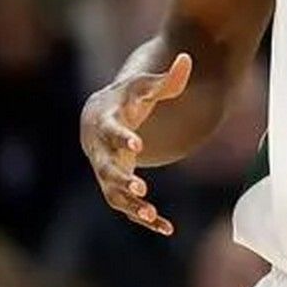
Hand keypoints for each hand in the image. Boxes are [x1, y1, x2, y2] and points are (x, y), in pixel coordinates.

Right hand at [79, 53, 191, 235]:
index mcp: (105, 123)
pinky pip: (127, 207)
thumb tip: (187, 58)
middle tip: (141, 187)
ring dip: (131, 205)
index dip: (123, 138)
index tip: (138, 146)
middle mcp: (100, 151)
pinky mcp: (115, 186)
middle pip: (105, 168)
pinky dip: (145, 218)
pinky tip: (167, 228)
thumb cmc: (126, 98)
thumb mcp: (144, 86)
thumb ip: (166, 79)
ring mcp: (105, 171)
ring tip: (153, 215)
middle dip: (122, 179)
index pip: (111, 131)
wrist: (100, 116)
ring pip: (113, 194)